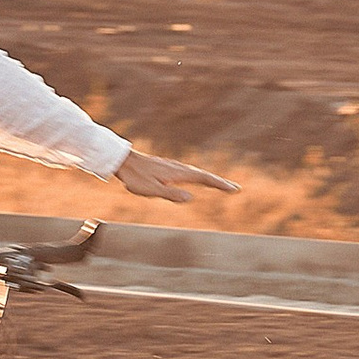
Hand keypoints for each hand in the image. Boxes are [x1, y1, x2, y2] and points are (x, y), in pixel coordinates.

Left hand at [117, 150, 239, 203]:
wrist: (124, 161)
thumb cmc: (136, 177)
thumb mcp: (151, 189)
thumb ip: (170, 194)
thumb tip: (190, 198)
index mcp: (178, 174)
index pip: (204, 179)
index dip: (220, 184)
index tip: (234, 189)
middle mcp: (179, 168)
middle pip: (204, 175)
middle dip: (220, 182)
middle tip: (235, 188)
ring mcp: (174, 167)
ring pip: (197, 173)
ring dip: (211, 179)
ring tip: (221, 185)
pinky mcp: (168, 168)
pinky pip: (189, 172)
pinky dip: (200, 176)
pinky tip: (197, 179)